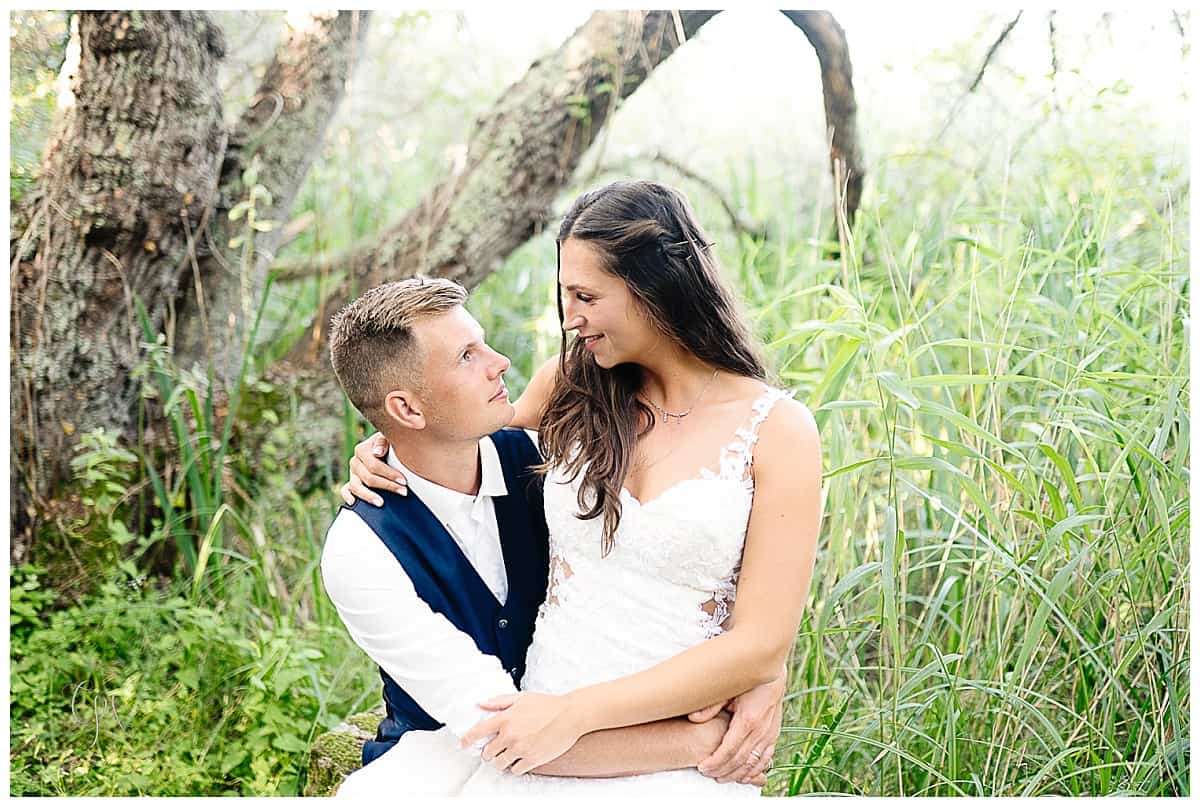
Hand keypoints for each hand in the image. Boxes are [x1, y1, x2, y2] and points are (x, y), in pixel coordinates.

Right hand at [338, 433, 405, 505]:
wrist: (389, 447)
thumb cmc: (391, 443)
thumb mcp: (389, 438)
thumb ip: (383, 442)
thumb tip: (377, 453)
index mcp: (362, 450)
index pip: (374, 465)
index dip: (389, 474)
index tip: (404, 481)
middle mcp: (355, 462)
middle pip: (368, 478)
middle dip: (387, 486)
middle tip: (403, 492)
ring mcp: (352, 473)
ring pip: (356, 487)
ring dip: (369, 496)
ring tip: (381, 503)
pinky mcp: (352, 482)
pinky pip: (345, 490)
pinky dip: (347, 496)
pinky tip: (354, 503)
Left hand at [460, 692, 584, 775]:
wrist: (570, 715)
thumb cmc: (547, 705)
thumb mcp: (521, 698)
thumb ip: (499, 702)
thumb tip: (481, 704)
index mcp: (505, 718)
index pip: (478, 732)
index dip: (467, 740)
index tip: (463, 744)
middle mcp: (510, 735)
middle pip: (488, 752)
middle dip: (489, 751)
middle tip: (496, 748)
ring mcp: (521, 749)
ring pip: (500, 764)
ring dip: (501, 761)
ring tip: (508, 755)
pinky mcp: (532, 759)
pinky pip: (515, 770)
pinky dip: (515, 767)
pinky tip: (520, 759)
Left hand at [697, 674, 784, 784]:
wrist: (773, 675)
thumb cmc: (748, 681)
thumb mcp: (728, 689)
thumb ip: (711, 706)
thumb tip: (693, 718)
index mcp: (747, 720)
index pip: (728, 750)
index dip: (715, 762)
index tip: (703, 767)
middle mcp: (760, 731)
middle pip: (739, 760)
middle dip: (723, 770)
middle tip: (708, 774)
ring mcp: (769, 735)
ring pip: (753, 763)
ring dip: (737, 774)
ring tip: (722, 778)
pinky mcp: (774, 735)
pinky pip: (765, 759)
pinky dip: (754, 771)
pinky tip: (744, 777)